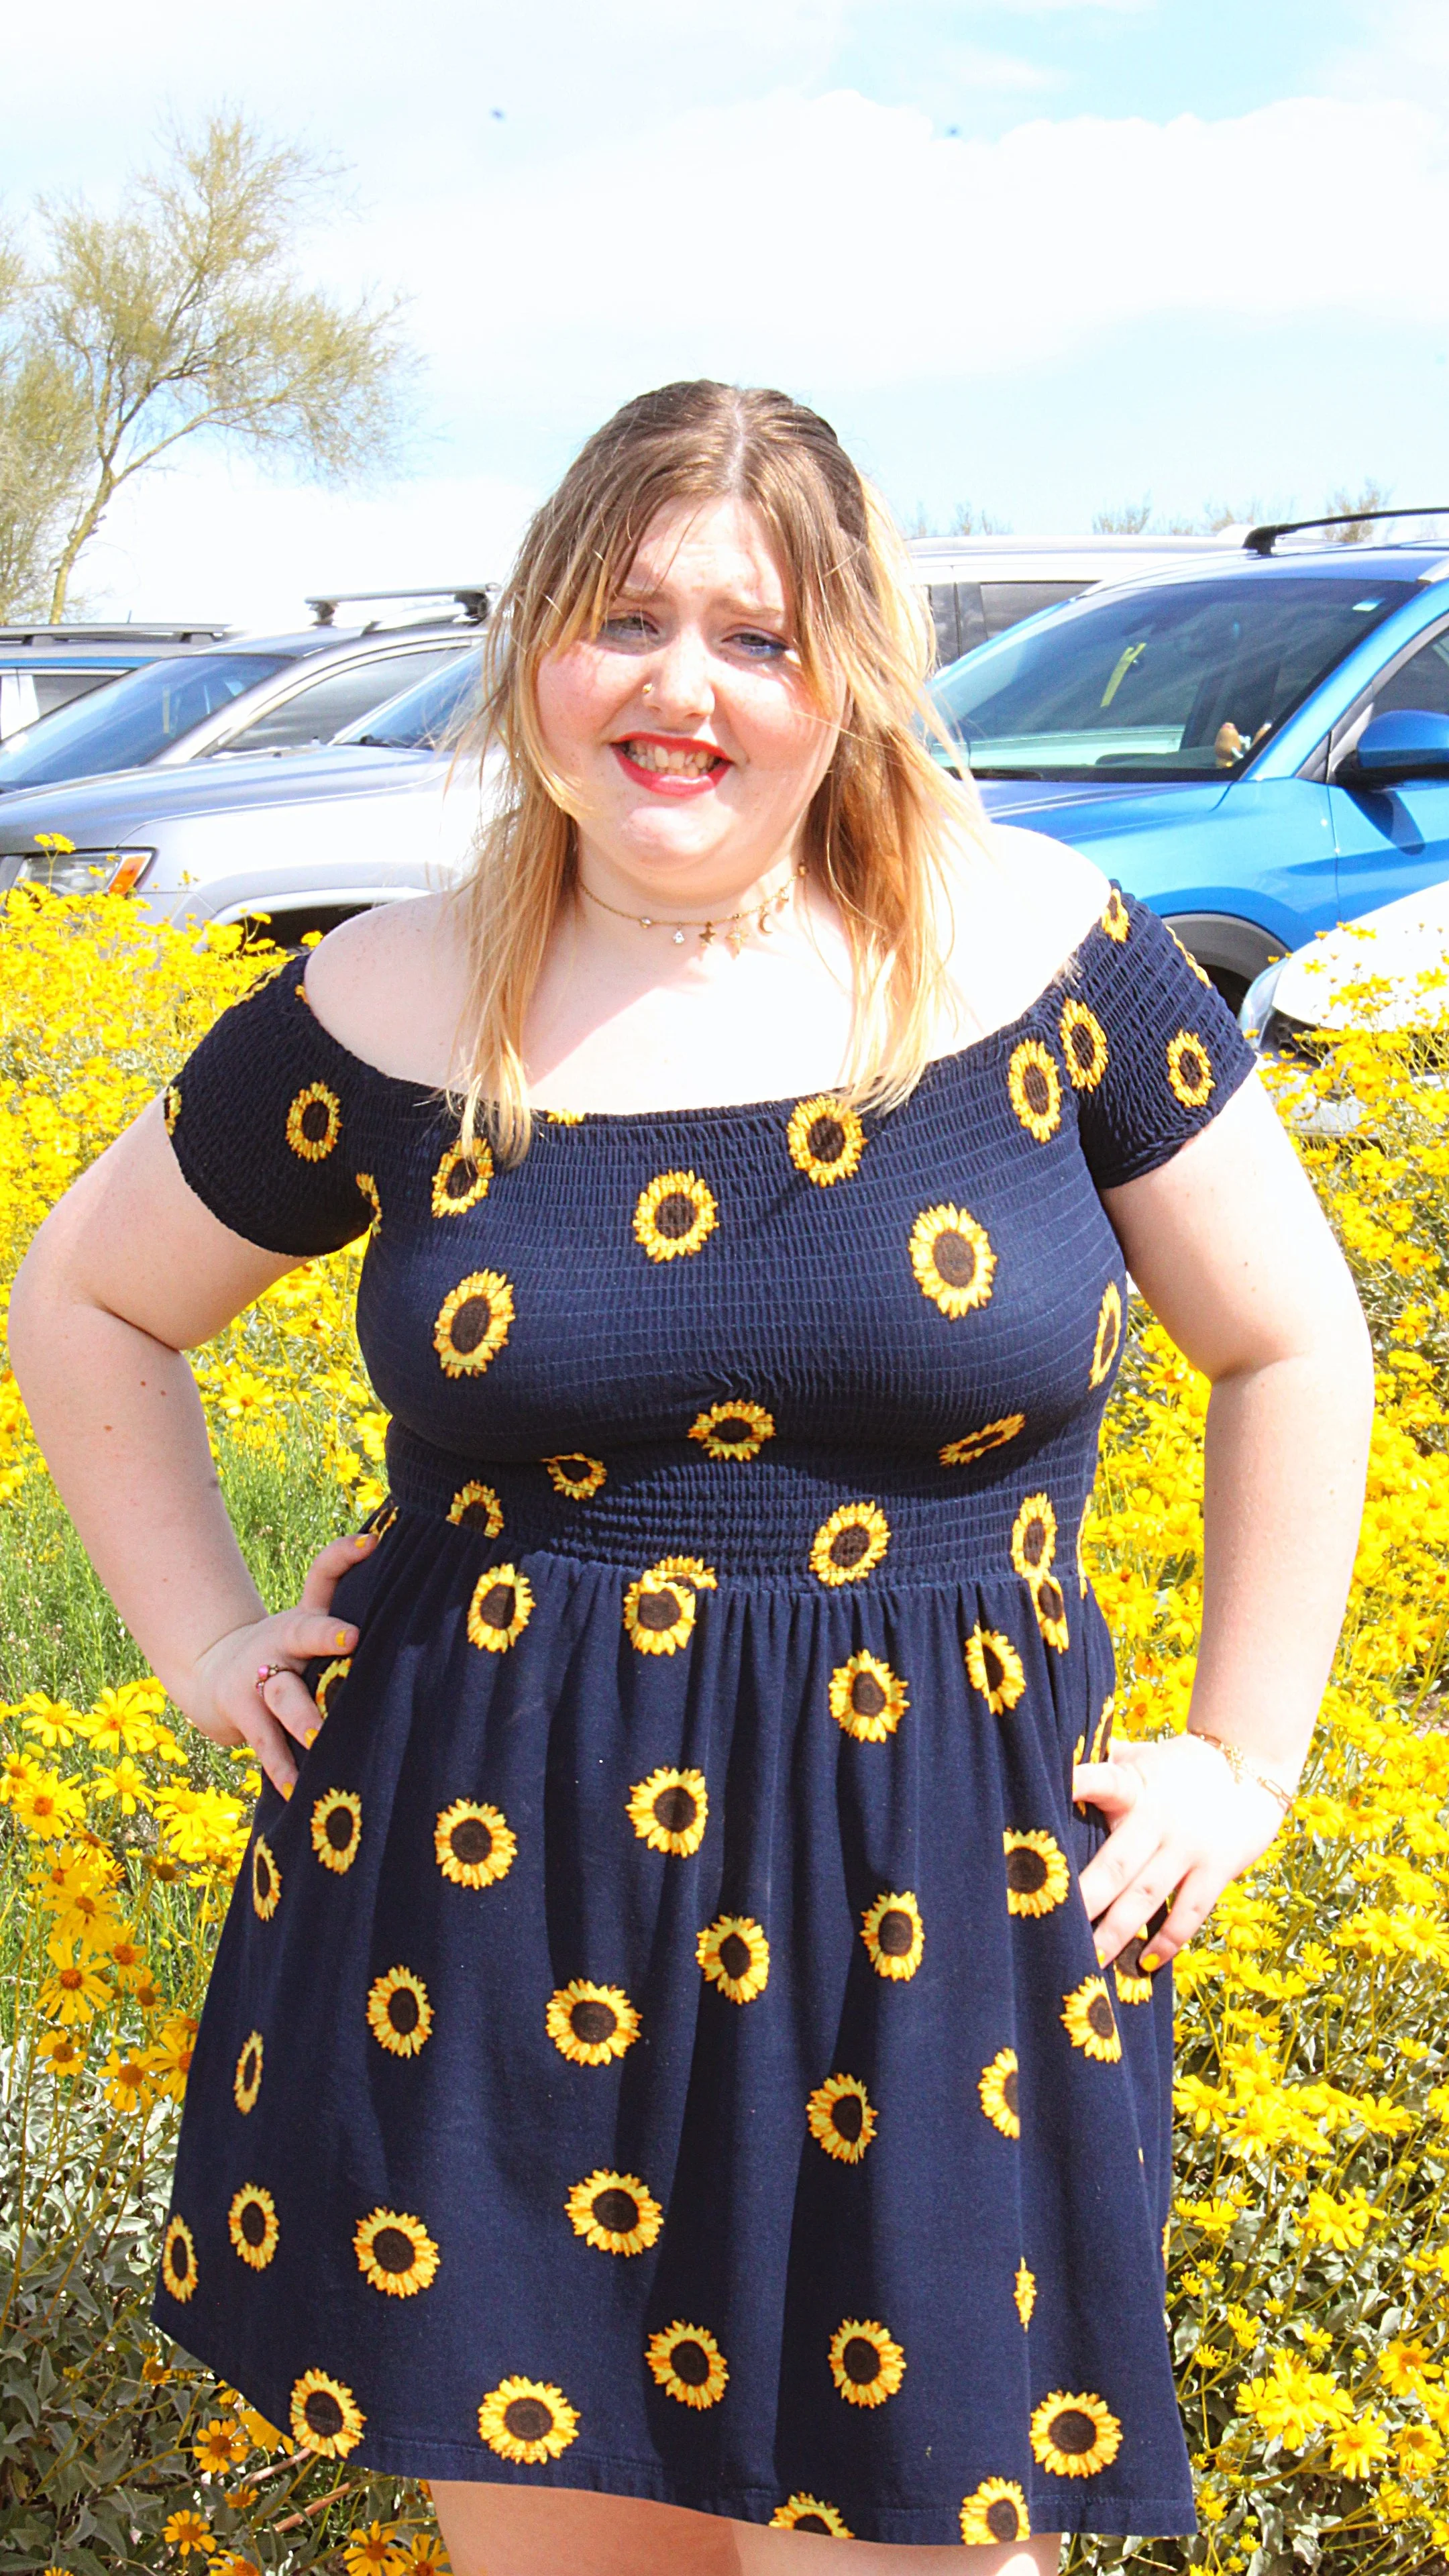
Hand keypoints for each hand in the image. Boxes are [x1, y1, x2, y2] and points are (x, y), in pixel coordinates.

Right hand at [183, 1530, 375, 1798]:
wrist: (216, 1672)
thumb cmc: (287, 1648)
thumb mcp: (309, 1618)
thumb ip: (342, 1596)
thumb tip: (387, 1554)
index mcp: (304, 1616)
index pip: (322, 1577)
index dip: (342, 1557)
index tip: (368, 1545)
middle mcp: (281, 1642)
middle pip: (301, 1633)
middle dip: (323, 1636)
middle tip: (349, 1640)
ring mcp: (260, 1681)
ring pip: (283, 1697)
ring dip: (302, 1717)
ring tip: (320, 1738)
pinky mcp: (244, 1717)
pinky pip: (266, 1744)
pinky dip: (282, 1769)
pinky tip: (297, 1789)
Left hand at [1074, 1733, 1289, 1969]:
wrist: (1252, 1770)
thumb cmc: (1180, 1767)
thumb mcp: (1143, 1757)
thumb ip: (1105, 1763)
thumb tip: (1055, 1754)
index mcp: (1135, 1785)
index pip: (1104, 1782)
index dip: (1079, 1786)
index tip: (1055, 1795)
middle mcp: (1159, 1818)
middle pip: (1117, 1862)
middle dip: (1086, 1897)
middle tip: (1055, 1924)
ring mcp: (1189, 1847)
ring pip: (1147, 1895)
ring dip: (1118, 1930)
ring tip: (1091, 1960)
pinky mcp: (1216, 1869)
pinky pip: (1189, 1912)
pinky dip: (1168, 1940)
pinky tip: (1144, 1964)